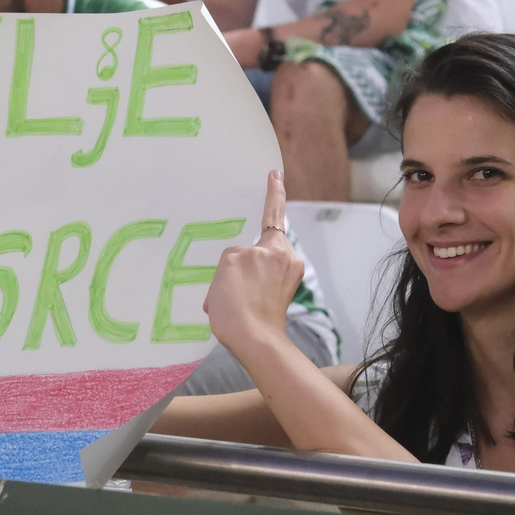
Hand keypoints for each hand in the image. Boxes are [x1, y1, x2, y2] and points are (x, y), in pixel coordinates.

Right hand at [203, 171, 302, 354]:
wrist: (252, 340)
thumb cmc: (240, 304)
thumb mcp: (228, 265)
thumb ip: (239, 254)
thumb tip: (246, 267)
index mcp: (274, 248)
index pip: (273, 212)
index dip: (274, 192)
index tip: (275, 175)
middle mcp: (286, 260)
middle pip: (259, 246)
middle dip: (240, 260)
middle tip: (228, 278)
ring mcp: (286, 279)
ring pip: (256, 266)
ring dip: (240, 277)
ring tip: (228, 296)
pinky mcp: (281, 296)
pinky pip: (259, 282)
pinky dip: (245, 289)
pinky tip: (232, 304)